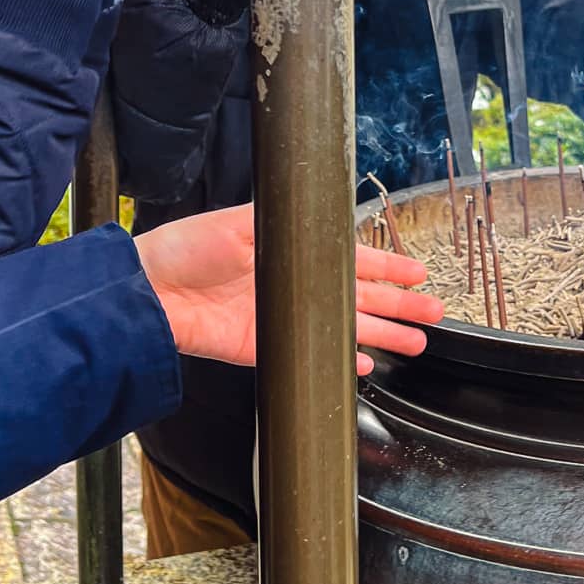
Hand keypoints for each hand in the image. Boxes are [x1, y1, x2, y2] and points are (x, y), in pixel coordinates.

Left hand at [134, 202, 443, 372]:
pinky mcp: (268, 346)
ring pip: (348, 327)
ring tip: (416, 343)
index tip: (418, 272)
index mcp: (293, 249)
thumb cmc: (187, 248)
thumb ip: (284, 222)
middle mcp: (294, 284)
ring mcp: (284, 317)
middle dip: (400, 305)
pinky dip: (341, 360)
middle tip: (434, 314)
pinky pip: (315, 354)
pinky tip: (364, 364)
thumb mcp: (239, 221)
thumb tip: (326, 218)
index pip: (353, 258)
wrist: (149, 294)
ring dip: (384, 335)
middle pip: (361, 296)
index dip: (388, 266)